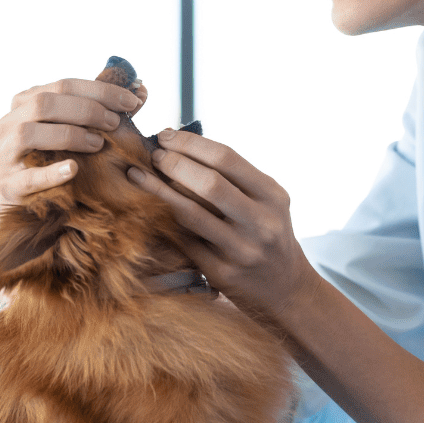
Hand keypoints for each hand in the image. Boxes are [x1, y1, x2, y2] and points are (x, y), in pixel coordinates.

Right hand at [0, 79, 142, 206]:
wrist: (27, 201)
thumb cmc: (57, 157)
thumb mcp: (77, 129)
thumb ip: (106, 109)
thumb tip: (141, 88)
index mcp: (26, 101)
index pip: (63, 84)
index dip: (101, 90)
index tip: (133, 101)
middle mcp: (9, 122)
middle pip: (44, 104)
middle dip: (86, 110)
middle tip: (115, 123)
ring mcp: (4, 153)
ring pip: (29, 134)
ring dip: (69, 135)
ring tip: (98, 144)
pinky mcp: (7, 185)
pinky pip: (26, 177)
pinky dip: (50, 172)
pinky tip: (73, 169)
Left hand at [126, 129, 317, 314]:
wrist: (285, 286)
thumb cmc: (266, 232)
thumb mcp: (265, 201)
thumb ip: (233, 178)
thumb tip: (181, 147)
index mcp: (272, 196)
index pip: (226, 159)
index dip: (190, 144)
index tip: (165, 136)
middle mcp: (261, 223)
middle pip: (209, 184)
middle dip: (174, 164)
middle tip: (153, 155)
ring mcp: (241, 251)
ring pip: (191, 214)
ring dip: (159, 191)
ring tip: (138, 176)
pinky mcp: (222, 273)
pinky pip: (185, 240)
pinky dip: (164, 220)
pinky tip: (148, 208)